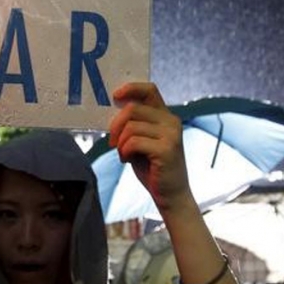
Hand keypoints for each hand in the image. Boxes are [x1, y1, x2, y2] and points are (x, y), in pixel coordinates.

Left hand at [108, 82, 189, 211]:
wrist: (171, 195)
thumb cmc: (153, 168)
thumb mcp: (142, 141)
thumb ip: (133, 124)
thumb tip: (113, 110)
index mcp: (165, 116)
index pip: (150, 90)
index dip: (131, 88)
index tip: (115, 95)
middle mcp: (171, 121)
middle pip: (133, 108)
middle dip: (116, 125)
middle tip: (112, 142)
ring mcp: (171, 134)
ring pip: (131, 126)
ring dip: (120, 142)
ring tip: (124, 154)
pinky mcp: (167, 149)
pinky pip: (133, 141)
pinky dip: (124, 151)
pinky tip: (128, 160)